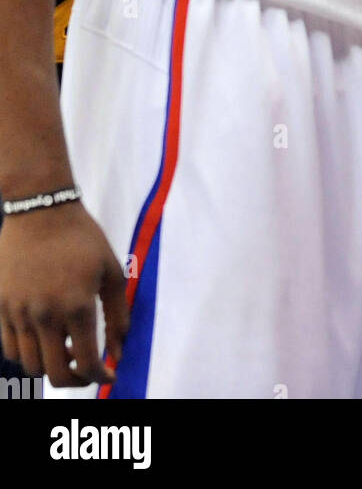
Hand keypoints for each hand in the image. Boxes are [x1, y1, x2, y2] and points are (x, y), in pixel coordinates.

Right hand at [0, 201, 128, 386]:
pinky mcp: (2, 308)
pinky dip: (27, 355)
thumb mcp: (112, 270)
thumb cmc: (83, 238)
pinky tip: (43, 340)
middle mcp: (46, 316)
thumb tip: (119, 353)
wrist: (41, 210)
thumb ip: (118, 315)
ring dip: (50, 368)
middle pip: (55, 375)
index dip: (100, 377)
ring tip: (65, 351)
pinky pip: (10, 349)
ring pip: (31, 366)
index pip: (87, 363)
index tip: (108, 375)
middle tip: (86, 371)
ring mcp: (20, 313)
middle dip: (76, 381)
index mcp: (78, 306)